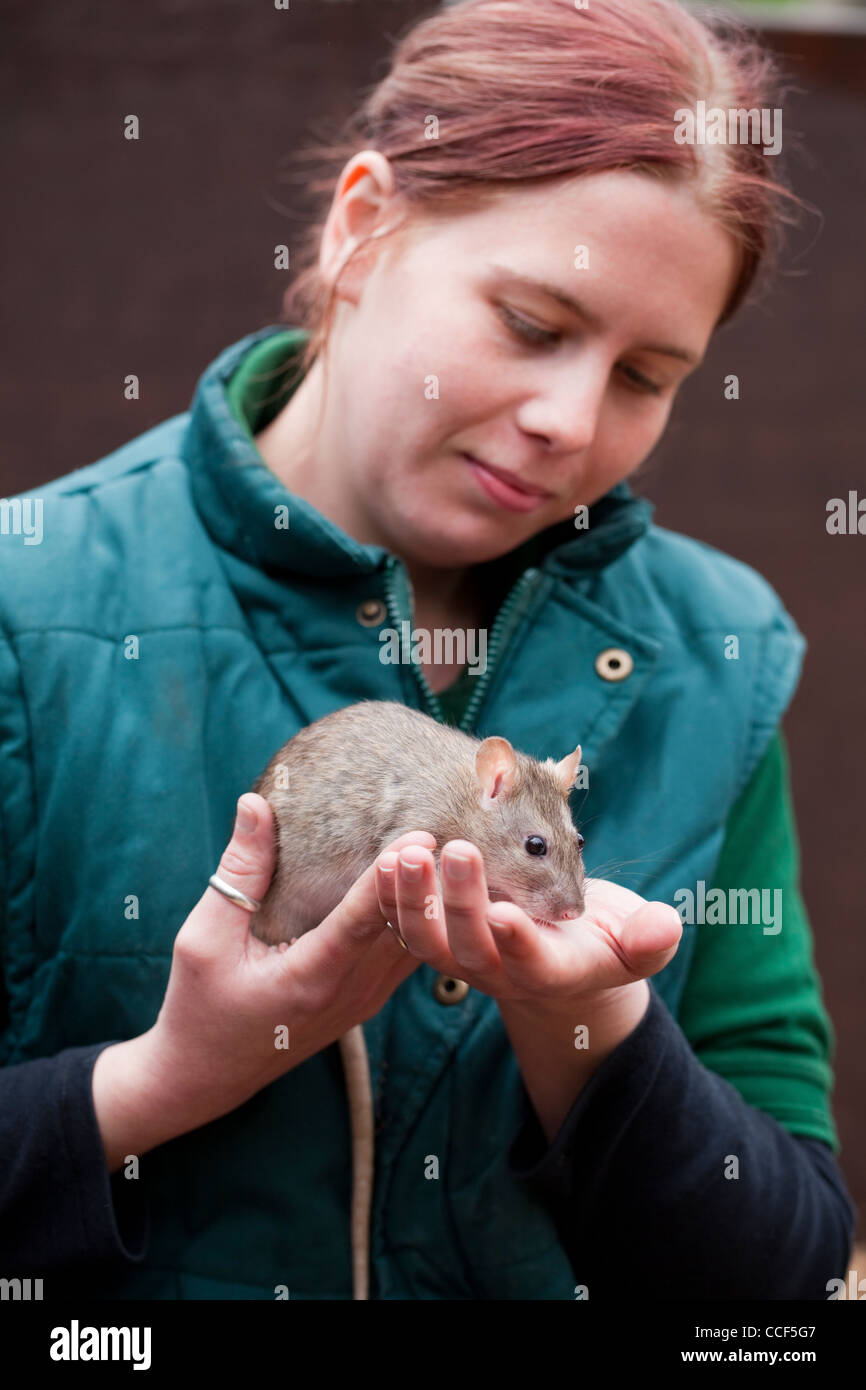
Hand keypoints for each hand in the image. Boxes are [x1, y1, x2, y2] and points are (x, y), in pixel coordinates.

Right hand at [92, 795, 432, 1170]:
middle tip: (447, 826)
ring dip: (429, 900)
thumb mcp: (204, 938)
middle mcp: (349, 992)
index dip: (389, 878)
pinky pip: (406, 955)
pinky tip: (433, 884)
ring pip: (414, 944)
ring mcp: (365, 1000)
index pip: (362, 922)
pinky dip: (420, 920)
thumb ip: (239, 873)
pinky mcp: (369, 999)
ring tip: (451, 848)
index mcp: (309, 978)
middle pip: (401, 930)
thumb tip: (255, 805)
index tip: (417, 837)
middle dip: (424, 880)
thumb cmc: (199, 1005)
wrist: (207, 1076)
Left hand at [375, 839, 682, 1003]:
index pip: (532, 964)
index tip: (508, 914)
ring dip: (412, 897)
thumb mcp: (636, 943)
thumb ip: (649, 939)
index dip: (519, 943)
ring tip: (406, 849)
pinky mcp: (434, 937)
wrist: (561, 953)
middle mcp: (499, 969)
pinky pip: (402, 923)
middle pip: (471, 946)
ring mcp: (461, 955)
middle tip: (456, 849)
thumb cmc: (603, 941)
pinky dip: (391, 893)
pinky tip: (387, 851)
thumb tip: (665, 927)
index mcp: (552, 971)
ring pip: (425, 939)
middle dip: (461, 900)